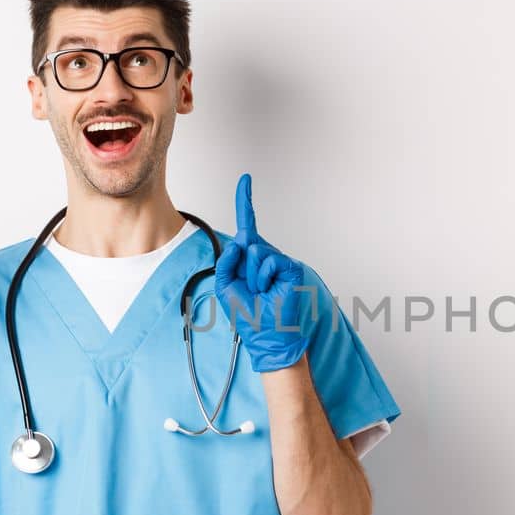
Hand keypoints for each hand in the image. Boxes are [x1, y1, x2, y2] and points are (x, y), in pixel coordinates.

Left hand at [214, 173, 308, 372]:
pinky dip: (263, 278)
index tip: (245, 180)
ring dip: (251, 277)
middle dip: (241, 268)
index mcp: (249, 259)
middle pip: (246, 242)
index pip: (247, 225)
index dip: (245, 201)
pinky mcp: (290, 267)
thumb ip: (226, 262)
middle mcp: (265, 256)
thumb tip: (240, 242)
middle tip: (251, 290)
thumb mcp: (225, 286)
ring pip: (255, 252)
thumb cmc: (248, 315)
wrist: (268, 335)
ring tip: (260, 293)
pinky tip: (269, 290)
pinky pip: (269, 261)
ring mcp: (279, 261)